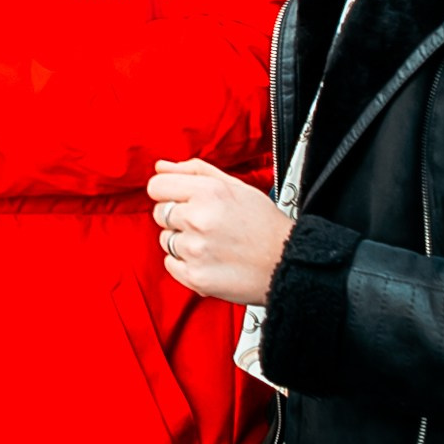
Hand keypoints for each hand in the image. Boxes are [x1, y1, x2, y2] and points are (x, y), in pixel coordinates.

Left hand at [147, 159, 293, 306]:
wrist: (287, 263)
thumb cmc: (263, 224)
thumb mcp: (234, 186)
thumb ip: (194, 171)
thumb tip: (161, 166)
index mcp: (208, 192)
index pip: (157, 186)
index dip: (167, 191)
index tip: (179, 199)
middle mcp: (199, 220)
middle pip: (159, 213)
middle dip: (178, 216)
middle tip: (205, 223)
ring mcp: (196, 250)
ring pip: (165, 239)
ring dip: (183, 241)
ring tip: (211, 242)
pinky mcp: (196, 277)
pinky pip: (170, 264)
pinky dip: (185, 263)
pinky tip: (208, 259)